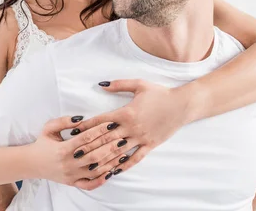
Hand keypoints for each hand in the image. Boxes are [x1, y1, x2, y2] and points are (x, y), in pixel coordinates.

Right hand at [27, 114, 128, 185]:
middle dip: (110, 146)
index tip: (111, 124)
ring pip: (95, 170)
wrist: (31, 164)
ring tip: (123, 153)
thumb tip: (81, 118)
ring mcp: (72, 175)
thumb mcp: (49, 128)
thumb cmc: (42, 143)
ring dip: (110, 162)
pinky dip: (101, 180)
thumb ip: (64, 121)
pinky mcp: (73, 183)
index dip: (99, 131)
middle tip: (122, 138)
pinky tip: (111, 171)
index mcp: (63, 149)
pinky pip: (90, 185)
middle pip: (94, 155)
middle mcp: (68, 164)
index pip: (86, 139)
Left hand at [73, 79, 193, 189]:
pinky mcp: (150, 145)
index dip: (86, 126)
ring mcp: (141, 138)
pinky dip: (124, 165)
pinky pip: (135, 158)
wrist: (182, 105)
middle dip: (90, 145)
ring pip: (118, 151)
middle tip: (75, 151)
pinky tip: (114, 170)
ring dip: (103, 158)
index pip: (101, 121)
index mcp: (126, 112)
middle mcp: (131, 128)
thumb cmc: (160, 93)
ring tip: (90, 164)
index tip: (74, 131)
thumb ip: (119, 84)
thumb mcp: (139, 85)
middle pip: (106, 138)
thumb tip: (101, 85)